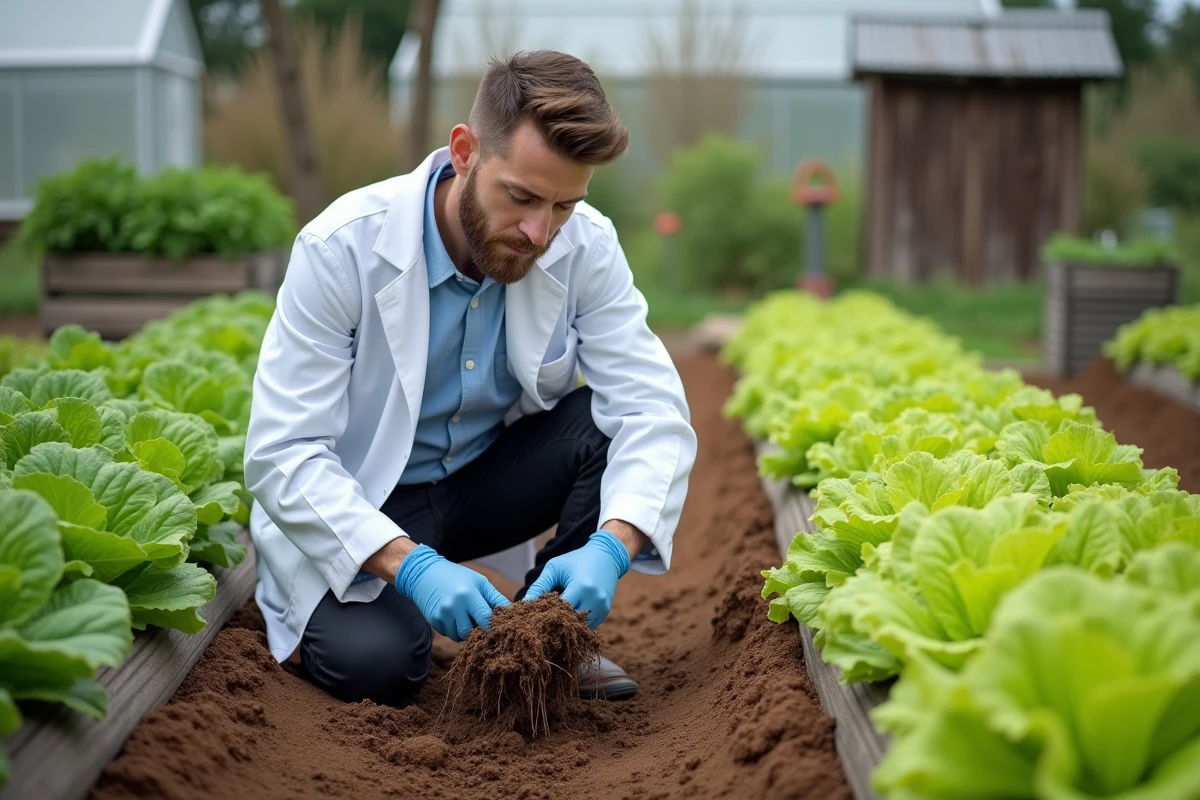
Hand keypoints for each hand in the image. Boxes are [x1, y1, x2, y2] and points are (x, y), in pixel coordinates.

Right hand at [394, 544, 509, 640]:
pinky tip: (454, 616)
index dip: (493, 625)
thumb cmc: (457, 576)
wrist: (425, 574)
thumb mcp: (479, 582)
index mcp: (469, 595)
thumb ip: (496, 598)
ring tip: (466, 616)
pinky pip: (449, 634)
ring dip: (466, 631)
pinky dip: (454, 629)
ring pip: (460, 637)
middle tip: (480, 621)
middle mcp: (454, 608)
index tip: (498, 626)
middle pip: (472, 633)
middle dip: (478, 630)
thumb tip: (511, 612)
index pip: (485, 619)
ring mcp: (442, 616)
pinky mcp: (434, 621)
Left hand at [524, 531, 629, 628]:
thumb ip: (539, 585)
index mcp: (581, 587)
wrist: (606, 556)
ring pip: (579, 627)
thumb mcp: (555, 568)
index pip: (559, 611)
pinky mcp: (605, 612)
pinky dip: (577, 624)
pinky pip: (588, 626)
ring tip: (554, 621)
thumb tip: (524, 603)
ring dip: (567, 626)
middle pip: (570, 622)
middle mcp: (594, 600)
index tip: (534, 617)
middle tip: (542, 623)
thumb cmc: (576, 560)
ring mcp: (602, 607)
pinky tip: (567, 618)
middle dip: (556, 623)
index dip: (546, 615)